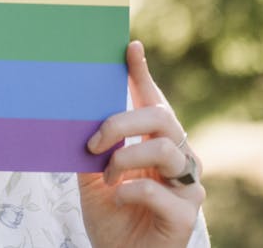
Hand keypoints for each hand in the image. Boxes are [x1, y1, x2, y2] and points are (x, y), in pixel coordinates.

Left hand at [78, 41, 204, 247]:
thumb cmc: (111, 215)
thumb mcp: (91, 177)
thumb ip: (92, 148)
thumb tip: (75, 114)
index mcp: (153, 144)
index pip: (152, 102)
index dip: (142, 73)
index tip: (129, 47)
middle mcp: (177, 158)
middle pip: (161, 118)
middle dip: (123, 121)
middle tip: (94, 140)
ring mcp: (186, 184)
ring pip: (164, 149)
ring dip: (124, 159)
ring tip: (106, 177)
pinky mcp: (186, 214)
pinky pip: (158, 190)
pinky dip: (130, 190)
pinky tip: (117, 198)